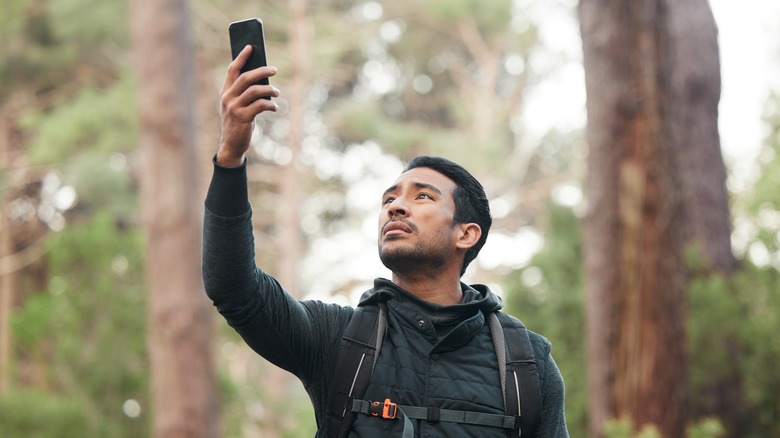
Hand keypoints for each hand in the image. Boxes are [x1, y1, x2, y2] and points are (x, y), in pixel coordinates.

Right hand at [217, 45, 279, 166]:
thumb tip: (264, 80)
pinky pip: (260, 105)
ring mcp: (234, 107)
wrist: (231, 145)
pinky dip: (270, 105)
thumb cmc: (238, 123)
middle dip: (262, 71)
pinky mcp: (243, 117)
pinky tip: (274, 107)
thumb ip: (245, 94)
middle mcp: (227, 97)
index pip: (232, 70)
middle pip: (246, 77)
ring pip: (256, 91)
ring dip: (270, 90)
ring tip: (277, 93)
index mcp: (225, 92)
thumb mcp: (237, 106)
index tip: (250, 47)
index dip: (241, 57)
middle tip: (274, 69)